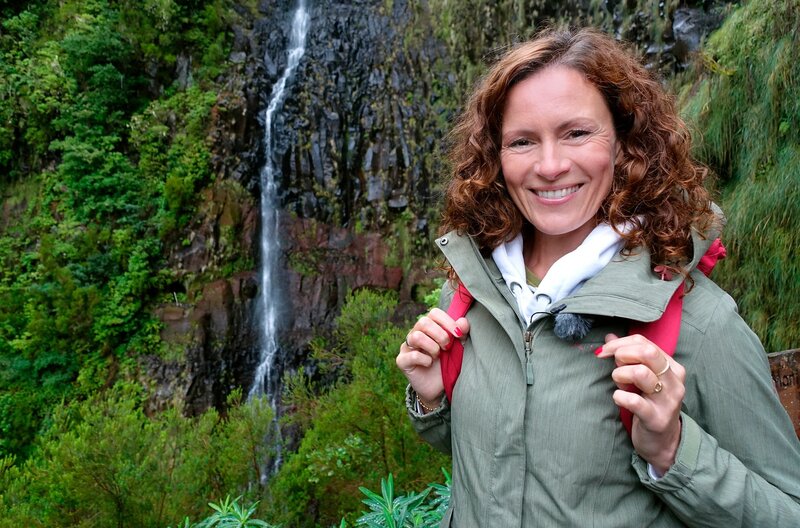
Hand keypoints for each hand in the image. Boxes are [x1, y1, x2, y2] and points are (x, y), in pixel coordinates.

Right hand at [395, 308, 469, 409]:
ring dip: (432, 347)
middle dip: (440, 335)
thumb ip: (461, 334)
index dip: (447, 321)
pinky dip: (425, 360)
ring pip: (416, 336)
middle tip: (447, 347)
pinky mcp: (402, 361)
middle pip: (423, 322)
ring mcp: (407, 347)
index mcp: (429, 327)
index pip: (434, 313)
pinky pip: (412, 355)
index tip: (459, 335)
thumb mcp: (458, 348)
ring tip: (437, 356)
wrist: (438, 388)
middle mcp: (415, 333)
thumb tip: (463, 321)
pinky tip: (429, 364)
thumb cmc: (448, 364)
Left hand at [596, 333, 685, 474]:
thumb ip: (628, 356)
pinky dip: (620, 396)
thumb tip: (609, 337)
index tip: (604, 351)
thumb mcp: (643, 378)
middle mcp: (674, 381)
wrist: (662, 442)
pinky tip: (618, 398)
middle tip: (614, 366)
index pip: (644, 342)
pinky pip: (634, 401)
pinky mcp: (657, 419)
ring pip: (641, 373)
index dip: (620, 343)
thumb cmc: (649, 405)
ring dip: (620, 375)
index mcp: (671, 367)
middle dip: (622, 354)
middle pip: (647, 352)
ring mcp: (668, 400)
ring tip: (618, 384)